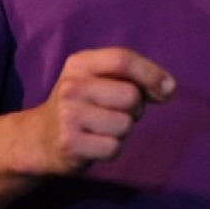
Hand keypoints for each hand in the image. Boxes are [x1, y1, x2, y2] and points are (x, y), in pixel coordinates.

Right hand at [31, 48, 174, 175]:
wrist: (40, 137)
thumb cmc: (81, 105)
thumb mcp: (98, 81)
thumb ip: (132, 79)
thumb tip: (168, 88)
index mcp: (79, 64)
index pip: (122, 59)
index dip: (150, 73)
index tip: (169, 88)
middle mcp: (71, 86)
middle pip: (130, 95)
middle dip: (135, 109)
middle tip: (117, 112)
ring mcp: (68, 115)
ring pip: (125, 124)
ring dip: (122, 131)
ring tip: (102, 128)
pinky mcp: (70, 143)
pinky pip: (114, 148)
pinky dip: (112, 149)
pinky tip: (95, 144)